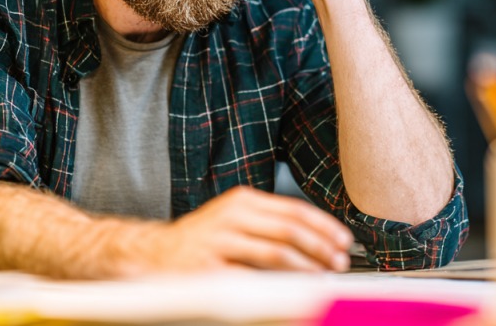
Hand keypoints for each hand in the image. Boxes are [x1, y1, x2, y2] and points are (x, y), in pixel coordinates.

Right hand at [110, 186, 353, 273]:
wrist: (151, 255)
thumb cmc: (199, 241)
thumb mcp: (233, 221)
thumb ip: (268, 226)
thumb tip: (315, 243)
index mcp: (241, 201)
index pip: (294, 210)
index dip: (324, 226)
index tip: (343, 240)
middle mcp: (231, 216)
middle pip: (290, 230)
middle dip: (321, 248)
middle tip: (339, 263)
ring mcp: (219, 242)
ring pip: (276, 253)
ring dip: (306, 267)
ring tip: (322, 279)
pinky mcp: (209, 269)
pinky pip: (252, 279)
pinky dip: (277, 287)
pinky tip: (291, 294)